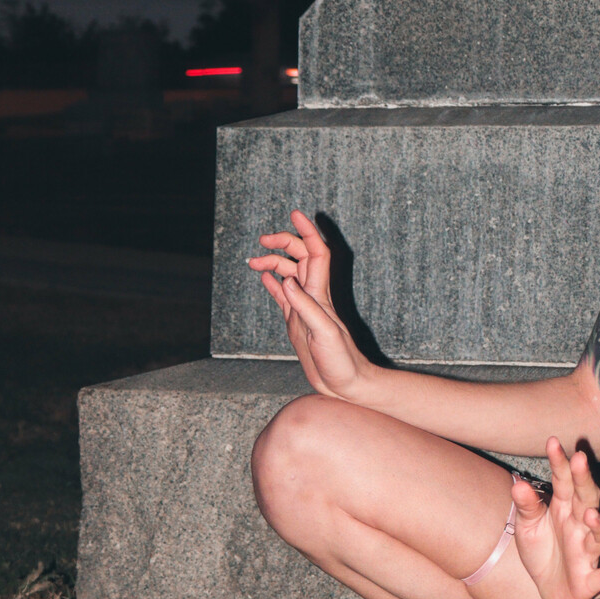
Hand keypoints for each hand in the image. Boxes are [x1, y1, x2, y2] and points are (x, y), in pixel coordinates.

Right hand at [247, 209, 373, 401]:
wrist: (346, 384)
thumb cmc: (342, 362)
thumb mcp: (323, 334)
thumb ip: (305, 307)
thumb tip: (286, 280)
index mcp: (320, 296)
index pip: (315, 253)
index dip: (306, 232)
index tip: (295, 214)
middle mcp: (314, 297)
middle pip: (299, 258)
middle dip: (283, 243)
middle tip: (262, 240)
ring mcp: (305, 309)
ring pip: (289, 274)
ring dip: (273, 263)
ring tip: (252, 262)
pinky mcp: (298, 323)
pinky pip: (284, 297)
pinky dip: (274, 284)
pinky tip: (264, 278)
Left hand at [511, 437, 599, 598]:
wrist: (548, 589)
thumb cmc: (542, 551)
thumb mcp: (527, 527)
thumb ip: (526, 506)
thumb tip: (518, 484)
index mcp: (563, 509)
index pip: (563, 482)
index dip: (559, 463)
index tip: (552, 442)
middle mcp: (579, 526)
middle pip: (586, 500)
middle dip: (584, 481)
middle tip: (579, 460)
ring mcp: (587, 552)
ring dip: (599, 525)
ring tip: (591, 514)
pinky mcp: (590, 580)